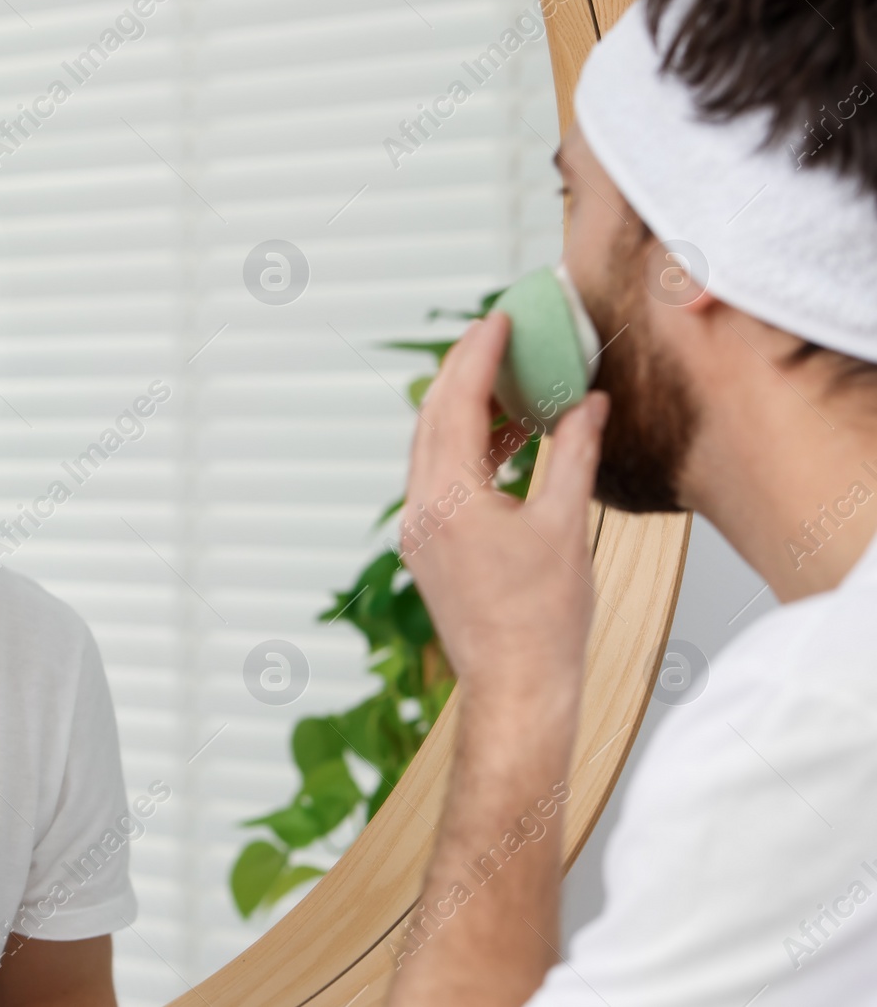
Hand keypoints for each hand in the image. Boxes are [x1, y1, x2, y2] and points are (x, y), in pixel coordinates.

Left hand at [400, 312, 608, 716]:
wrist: (517, 688)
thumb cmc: (543, 621)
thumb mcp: (566, 525)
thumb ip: (574, 454)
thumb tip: (588, 405)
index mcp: (449, 499)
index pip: (454, 403)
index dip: (477, 354)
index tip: (498, 318)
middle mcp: (420, 511)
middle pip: (432, 419)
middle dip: (464, 373)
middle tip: (498, 336)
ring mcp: (418, 531)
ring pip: (432, 449)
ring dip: (467, 412)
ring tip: (511, 383)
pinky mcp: (428, 548)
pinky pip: (438, 479)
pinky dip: (468, 451)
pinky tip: (506, 440)